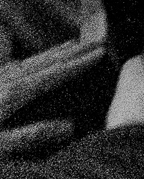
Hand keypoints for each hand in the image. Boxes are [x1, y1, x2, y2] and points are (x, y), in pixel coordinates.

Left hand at [0, 37, 108, 157]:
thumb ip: (31, 137)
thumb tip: (69, 127)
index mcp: (11, 96)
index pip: (52, 75)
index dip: (77, 63)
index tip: (100, 52)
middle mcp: (3, 82)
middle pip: (43, 63)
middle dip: (72, 52)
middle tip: (95, 41)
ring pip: (28, 62)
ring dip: (52, 52)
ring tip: (72, 44)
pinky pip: (9, 65)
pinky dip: (22, 56)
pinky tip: (21, 52)